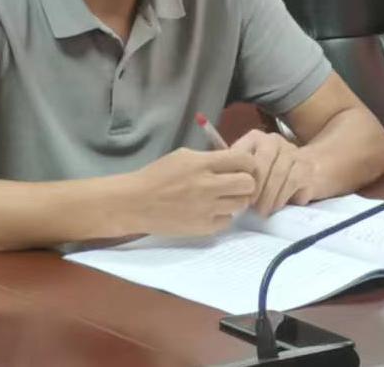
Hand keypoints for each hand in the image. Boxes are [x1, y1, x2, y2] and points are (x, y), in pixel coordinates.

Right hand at [132, 148, 256, 235]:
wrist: (135, 203)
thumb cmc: (158, 175)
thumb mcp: (184, 156)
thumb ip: (210, 158)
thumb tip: (235, 161)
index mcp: (202, 163)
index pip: (243, 160)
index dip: (248, 163)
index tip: (244, 167)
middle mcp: (208, 185)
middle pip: (248, 183)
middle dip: (246, 182)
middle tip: (237, 184)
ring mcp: (206, 208)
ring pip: (241, 203)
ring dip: (236, 199)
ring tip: (224, 197)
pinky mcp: (203, 227)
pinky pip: (227, 220)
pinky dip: (223, 215)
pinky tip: (212, 210)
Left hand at [231, 130, 316, 215]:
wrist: (310, 166)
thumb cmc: (270, 173)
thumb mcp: (250, 169)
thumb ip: (236, 173)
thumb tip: (223, 190)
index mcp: (254, 138)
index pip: (242, 155)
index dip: (238, 177)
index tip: (235, 194)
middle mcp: (273, 140)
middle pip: (262, 163)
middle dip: (255, 188)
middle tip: (249, 206)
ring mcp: (292, 151)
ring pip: (278, 173)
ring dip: (268, 196)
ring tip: (261, 211)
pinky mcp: (306, 165)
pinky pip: (293, 181)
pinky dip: (282, 196)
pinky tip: (275, 207)